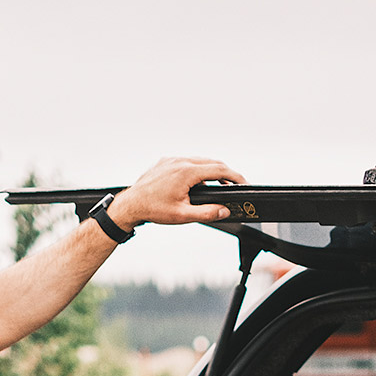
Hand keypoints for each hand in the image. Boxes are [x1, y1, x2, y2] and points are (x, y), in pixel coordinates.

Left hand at [107, 157, 248, 228]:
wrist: (131, 204)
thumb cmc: (153, 210)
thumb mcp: (183, 216)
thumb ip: (207, 213)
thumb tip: (225, 210)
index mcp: (186, 172)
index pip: (219, 170)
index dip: (235, 177)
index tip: (244, 183)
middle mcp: (180, 161)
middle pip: (212, 162)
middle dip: (226, 174)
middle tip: (235, 186)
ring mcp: (172, 159)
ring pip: (200, 160)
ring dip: (212, 171)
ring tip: (219, 185)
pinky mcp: (166, 161)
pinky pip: (188, 161)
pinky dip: (198, 170)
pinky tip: (199, 182)